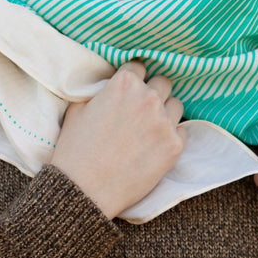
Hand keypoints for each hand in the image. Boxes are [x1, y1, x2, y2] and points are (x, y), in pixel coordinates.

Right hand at [49, 62, 184, 218]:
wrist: (84, 190)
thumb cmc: (75, 150)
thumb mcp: (77, 108)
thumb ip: (99, 91)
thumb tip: (108, 87)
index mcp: (124, 84)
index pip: (138, 66)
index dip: (131, 79)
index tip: (128, 92)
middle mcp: (148, 98)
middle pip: (163, 82)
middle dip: (152, 92)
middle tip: (140, 110)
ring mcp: (164, 122)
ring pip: (176, 105)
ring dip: (165, 112)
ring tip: (149, 129)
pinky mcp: (174, 146)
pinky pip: (182, 131)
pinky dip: (171, 136)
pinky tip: (155, 147)